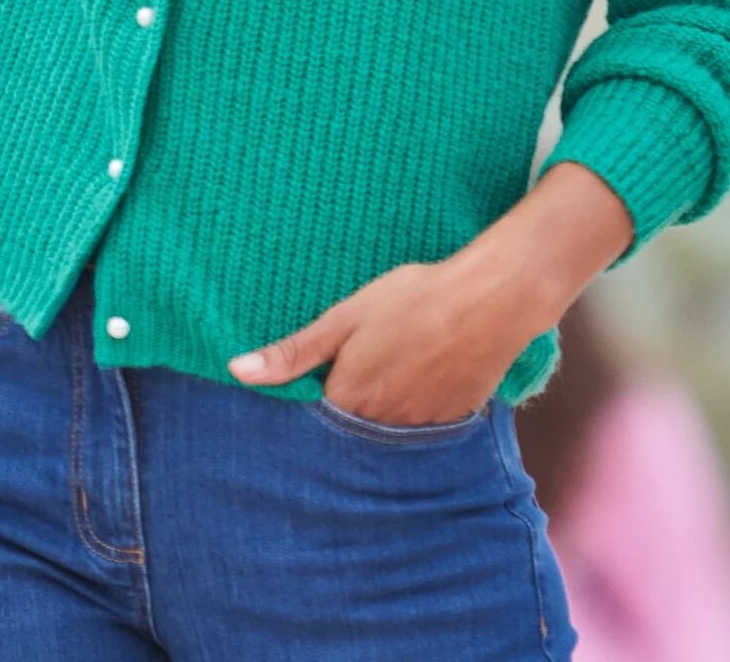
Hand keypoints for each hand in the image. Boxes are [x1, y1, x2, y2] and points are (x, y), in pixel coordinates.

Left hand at [225, 251, 558, 426]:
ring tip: (389, 371)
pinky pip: (422, 428)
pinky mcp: (452, 422)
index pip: (313, 422)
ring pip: (386, 431)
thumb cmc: (414, 299)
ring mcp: (421, 429)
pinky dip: (414, 409)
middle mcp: (382, 427)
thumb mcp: (345, 316)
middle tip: (356, 370)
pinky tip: (420, 377)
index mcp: (349, 400)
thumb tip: (238, 372)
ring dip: (381, 410)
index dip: (309, 402)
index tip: (312, 382)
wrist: (492, 299)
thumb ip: (293, 352)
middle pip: (351, 430)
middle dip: (346, 409)